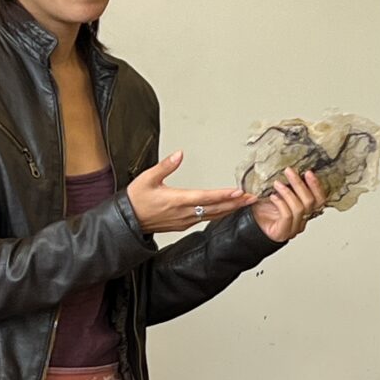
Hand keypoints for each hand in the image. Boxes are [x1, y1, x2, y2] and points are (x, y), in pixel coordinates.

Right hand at [126, 151, 254, 233]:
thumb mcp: (147, 178)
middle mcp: (184, 213)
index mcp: (177, 200)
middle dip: (235, 203)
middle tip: (252, 198)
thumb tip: (179, 154)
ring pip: (212, 216)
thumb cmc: (135, 200)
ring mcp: (184, 221)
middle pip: (215, 209)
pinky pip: (205, 219)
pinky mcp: (182, 225)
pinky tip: (225, 211)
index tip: (239, 192)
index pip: (206, 197)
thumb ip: (165, 166)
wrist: (127, 221)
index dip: (224, 195)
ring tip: (244, 204)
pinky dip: (219, 214)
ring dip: (230, 209)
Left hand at [250, 167, 325, 241]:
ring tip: (277, 183)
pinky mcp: (283, 232)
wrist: (250, 227)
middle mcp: (302, 220)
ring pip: (299, 208)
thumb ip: (288, 185)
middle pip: (310, 202)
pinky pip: (287, 215)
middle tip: (289, 171)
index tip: (308, 172)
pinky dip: (281, 203)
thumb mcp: (278, 193)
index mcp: (305, 211)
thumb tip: (292, 169)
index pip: (319, 199)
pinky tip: (273, 197)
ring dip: (288, 192)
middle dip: (299, 184)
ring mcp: (293, 228)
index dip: (316, 186)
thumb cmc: (264, 211)